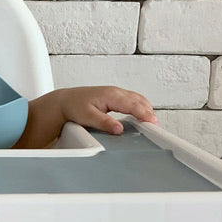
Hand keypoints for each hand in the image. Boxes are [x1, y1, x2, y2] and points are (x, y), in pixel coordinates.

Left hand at [14, 84, 157, 148]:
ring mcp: (116, 93)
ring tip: (151, 123)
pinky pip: (133, 100)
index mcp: (111, 95)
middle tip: (156, 127)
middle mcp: (116, 92)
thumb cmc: (74, 107)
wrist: (65, 101)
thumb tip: (119, 129)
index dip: (145, 114)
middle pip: (139, 101)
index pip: (133, 104)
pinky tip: (142, 116)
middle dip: (149, 113)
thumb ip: (104, 123)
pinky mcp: (115, 97)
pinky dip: (140, 107)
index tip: (153, 123)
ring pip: (137, 99)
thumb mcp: (87, 117)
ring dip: (146, 109)